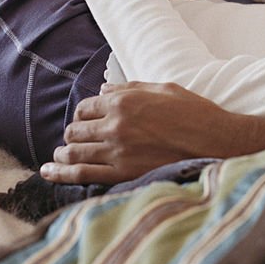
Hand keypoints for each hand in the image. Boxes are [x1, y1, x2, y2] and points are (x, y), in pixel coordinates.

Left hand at [39, 81, 264, 184]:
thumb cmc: (194, 111)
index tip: (86, 117)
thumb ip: (131, 88)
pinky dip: (61, 174)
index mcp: (125, 101)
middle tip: (75, 137)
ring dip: (63, 153)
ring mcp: (116, 151)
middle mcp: (116, 124)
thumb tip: (104, 90)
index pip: (87, 105)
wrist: (215, 141)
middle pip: (76, 130)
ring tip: (59, 156)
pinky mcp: (121, 174)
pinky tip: (49, 172)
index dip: (84, 112)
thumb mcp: (164, 88)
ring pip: (74, 152)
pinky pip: (81, 175)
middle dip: (73, 133)